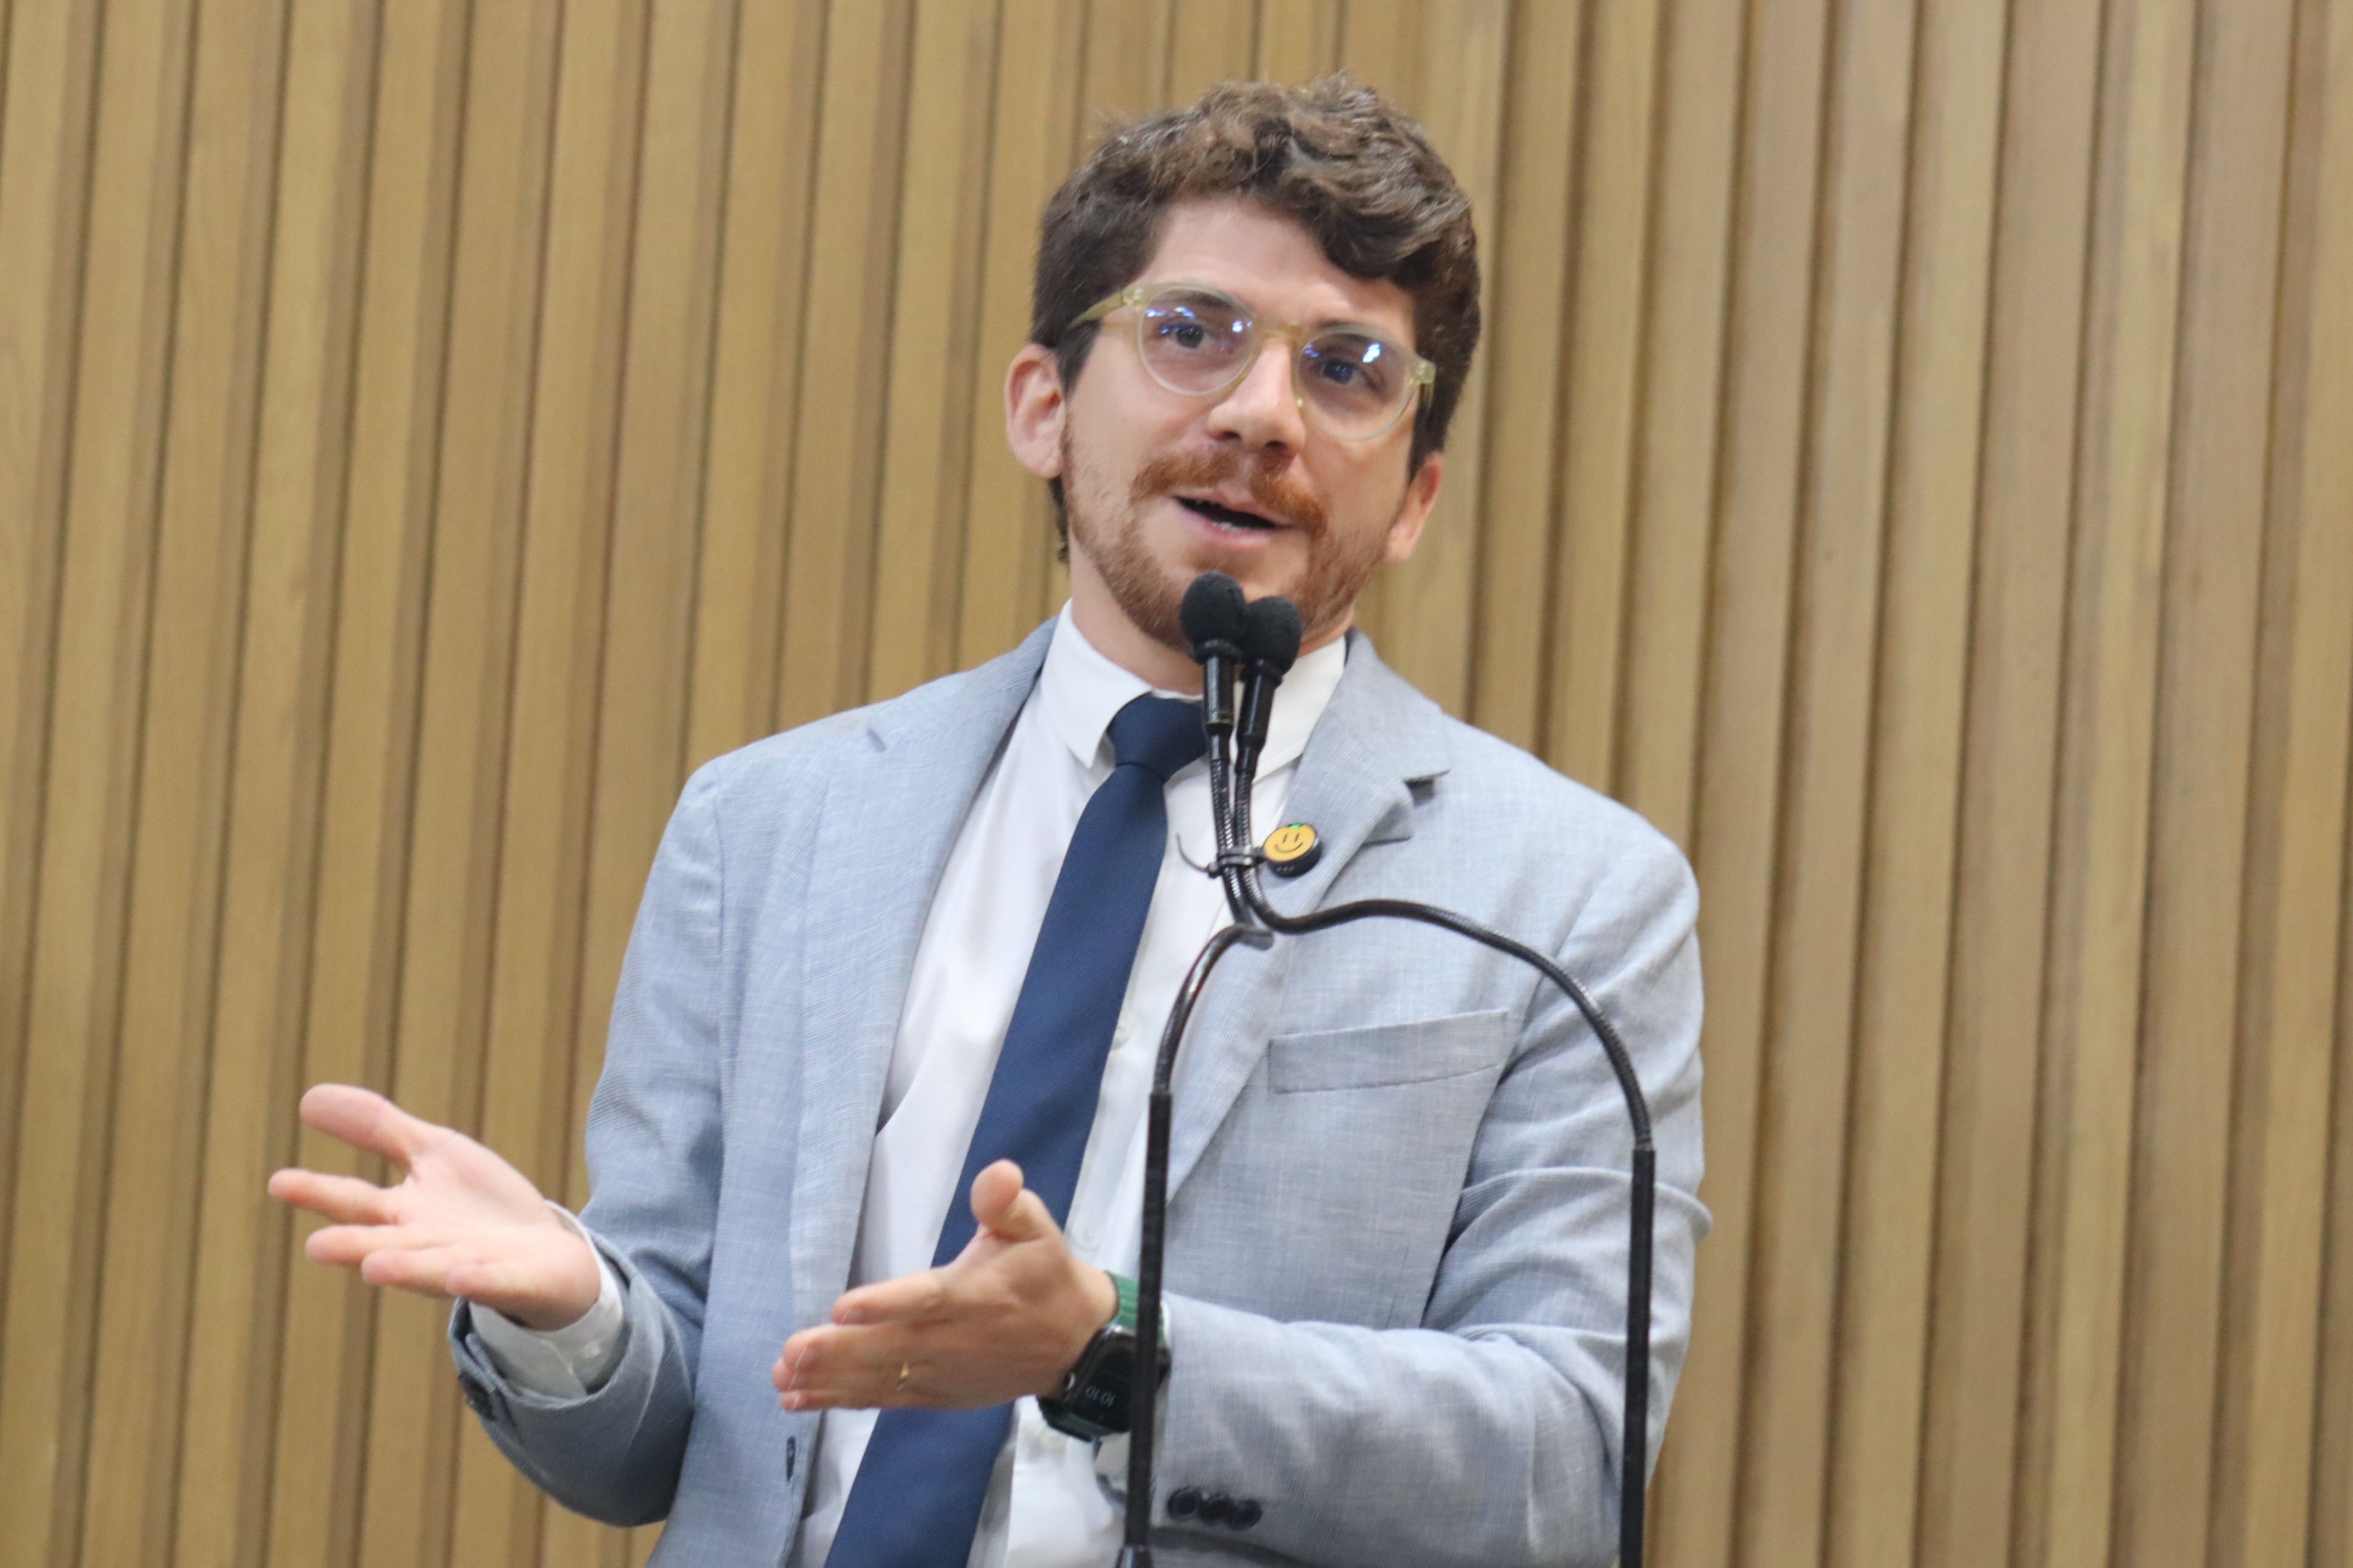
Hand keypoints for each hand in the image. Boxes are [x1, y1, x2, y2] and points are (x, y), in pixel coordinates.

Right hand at [267, 1083, 601, 1331]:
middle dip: (353, 1247)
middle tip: (316, 1246)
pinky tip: (461, 1276)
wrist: (547, 1251)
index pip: (354, 1202)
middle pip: (384, 1245)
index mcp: (403, 1216)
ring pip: (431, 1270)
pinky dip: (477, 1281)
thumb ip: (377, 1129)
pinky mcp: (512, 1279)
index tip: (279, 1180)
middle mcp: (427, 1246)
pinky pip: (493, 1283)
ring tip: (373, 1268)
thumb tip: (308, 1097)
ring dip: (405, 1269)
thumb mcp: (433, 1153)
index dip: (318, 1192)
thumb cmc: (479, 1206)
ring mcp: (468, 1265)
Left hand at [774, 1160, 1117, 1411]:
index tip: (843, 1306)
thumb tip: (999, 1173)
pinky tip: (799, 1399)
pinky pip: (885, 1398)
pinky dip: (843, 1399)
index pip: (927, 1300)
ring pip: (882, 1378)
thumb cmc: (1045, 1275)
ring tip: (783, 1377)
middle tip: (793, 1351)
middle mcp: (955, 1340)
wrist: (1074, 1343)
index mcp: (976, 1295)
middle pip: (892, 1347)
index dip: (886, 1305)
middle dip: (840, 1350)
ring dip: (831, 1380)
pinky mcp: (935, 1394)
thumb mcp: (1037, 1229)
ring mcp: (942, 1373)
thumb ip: (1008, 1203)